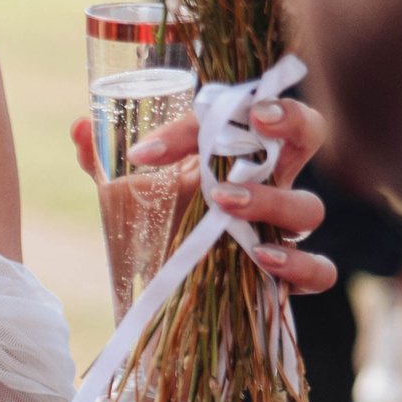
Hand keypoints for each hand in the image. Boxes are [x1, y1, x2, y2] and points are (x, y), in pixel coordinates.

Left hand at [71, 94, 338, 294]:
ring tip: (223, 202)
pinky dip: (300, 265)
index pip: (237, 111)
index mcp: (235, 149)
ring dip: (272, 200)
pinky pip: (321, 270)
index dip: (197, 124)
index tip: (149, 148)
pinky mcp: (287, 275)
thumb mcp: (124, 189)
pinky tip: (261, 259)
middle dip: (290, 118)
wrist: (157, 290)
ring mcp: (281, 229)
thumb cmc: (154, 224)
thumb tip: (80, 127)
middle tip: (255, 120)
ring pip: (310, 206)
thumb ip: (102, 157)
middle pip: (309, 131)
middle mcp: (268, 181)